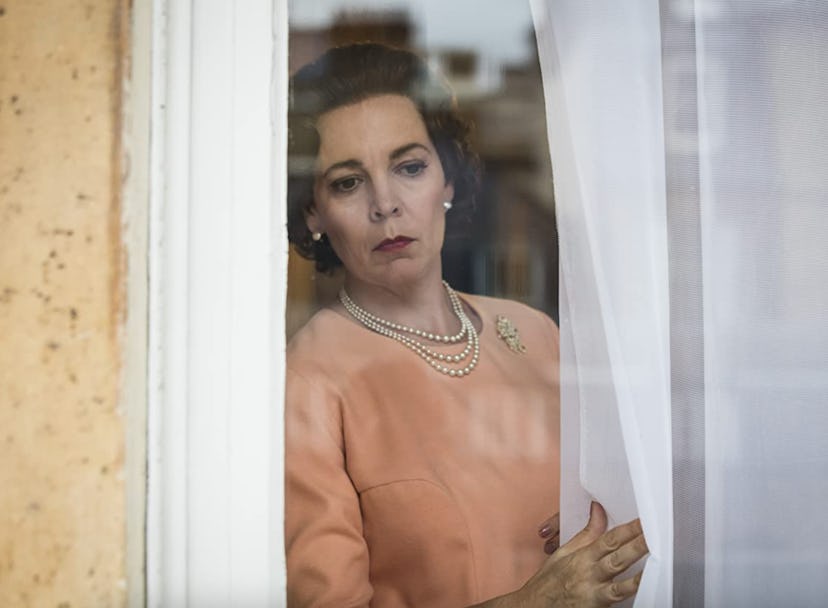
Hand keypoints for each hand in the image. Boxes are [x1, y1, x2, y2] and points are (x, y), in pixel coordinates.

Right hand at [517, 502, 647, 606]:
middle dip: (637, 546)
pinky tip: (643, 592)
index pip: (609, 540)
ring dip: (639, 576)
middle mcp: (589, 575)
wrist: (533, 607)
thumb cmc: (549, 580)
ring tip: (656, 566)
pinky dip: (629, 598)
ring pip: (620, 586)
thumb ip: (587, 532)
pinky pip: (616, 604)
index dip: (628, 530)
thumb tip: (598, 508)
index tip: (644, 521)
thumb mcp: (565, 552)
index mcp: (582, 557)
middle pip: (618, 559)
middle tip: (655, 535)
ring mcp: (593, 595)